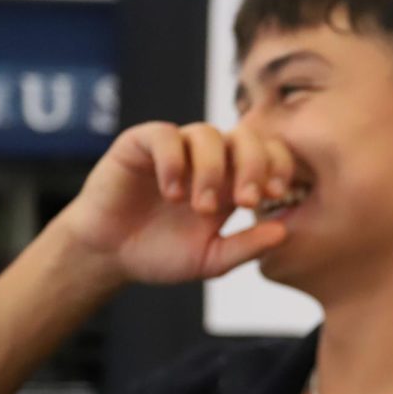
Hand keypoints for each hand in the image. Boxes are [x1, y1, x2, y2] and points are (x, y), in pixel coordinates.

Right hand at [58, 121, 294, 284]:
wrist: (109, 255)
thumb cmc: (160, 255)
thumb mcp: (210, 260)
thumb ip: (246, 247)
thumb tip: (284, 232)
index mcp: (230, 182)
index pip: (267, 154)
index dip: (277, 166)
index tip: (274, 195)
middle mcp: (206, 159)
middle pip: (244, 136)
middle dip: (253, 165)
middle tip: (247, 200)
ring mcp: (175, 149)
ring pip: (207, 134)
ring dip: (212, 170)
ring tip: (201, 207)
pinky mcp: (141, 144)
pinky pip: (165, 136)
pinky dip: (174, 161)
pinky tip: (172, 192)